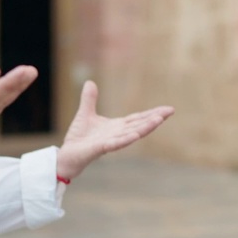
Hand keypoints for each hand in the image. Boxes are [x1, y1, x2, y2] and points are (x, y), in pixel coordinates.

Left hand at [56, 81, 173, 180]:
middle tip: (170, 111)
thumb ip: (89, 99)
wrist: (67, 155)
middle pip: (139, 125)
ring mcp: (110, 142)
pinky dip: (125, 140)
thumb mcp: (85, 113)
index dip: (152, 113)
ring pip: (131, 134)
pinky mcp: (100, 149)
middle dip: (154, 118)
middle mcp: (117, 134)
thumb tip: (90, 82)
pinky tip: (135, 135)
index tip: (167, 109)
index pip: (138, 119)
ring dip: (145, 128)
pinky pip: (114, 144)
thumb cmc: (78, 138)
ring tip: (158, 120)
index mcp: (116, 126)